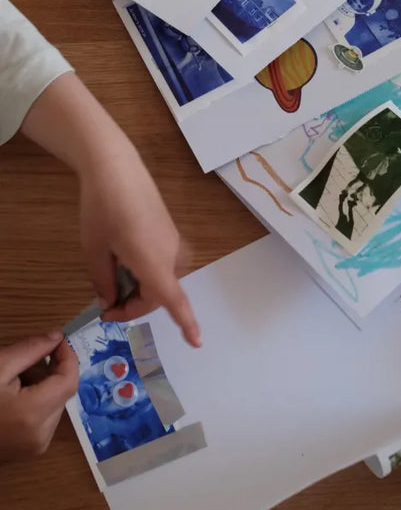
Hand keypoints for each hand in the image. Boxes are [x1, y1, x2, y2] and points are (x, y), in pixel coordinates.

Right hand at [0, 333, 78, 460]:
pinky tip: (16, 396)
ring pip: (56, 404)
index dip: (68, 357)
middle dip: (52, 371)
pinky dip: (38, 401)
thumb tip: (57, 337)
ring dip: (44, 386)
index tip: (58, 340)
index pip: (69, 381)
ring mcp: (37, 446)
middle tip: (27, 360)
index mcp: (32, 414)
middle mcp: (41, 435)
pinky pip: (46, 417)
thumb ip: (31, 350)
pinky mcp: (31, 449)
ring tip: (16, 380)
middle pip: (63, 392)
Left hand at [20, 74, 200, 348]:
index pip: (173, 300)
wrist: (116, 167)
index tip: (197, 342)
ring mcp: (173, 242)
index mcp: (153, 262)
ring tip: (110, 277)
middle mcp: (171, 254)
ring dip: (139, 289)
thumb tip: (111, 299)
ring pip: (160, 279)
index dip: (186, 322)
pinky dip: (145, 271)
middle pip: (159, 294)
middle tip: (104, 306)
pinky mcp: (170, 232)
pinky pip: (161, 263)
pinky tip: (123, 256)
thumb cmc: (102, 209)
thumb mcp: (94, 250)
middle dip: (133, 305)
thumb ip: (103, 282)